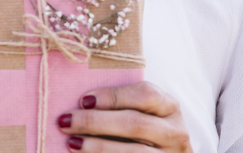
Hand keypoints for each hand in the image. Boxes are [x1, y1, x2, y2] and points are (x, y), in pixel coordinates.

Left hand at [57, 81, 191, 151]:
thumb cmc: (139, 129)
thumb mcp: (137, 112)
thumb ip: (117, 106)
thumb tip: (79, 103)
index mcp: (169, 107)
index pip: (145, 95)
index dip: (112, 96)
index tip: (83, 100)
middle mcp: (175, 132)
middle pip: (136, 124)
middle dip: (96, 122)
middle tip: (66, 121)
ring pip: (136, 152)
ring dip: (99, 147)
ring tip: (72, 142)